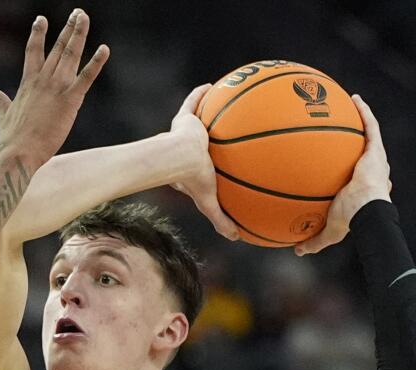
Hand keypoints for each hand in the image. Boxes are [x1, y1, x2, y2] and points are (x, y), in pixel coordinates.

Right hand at [0, 9, 109, 170]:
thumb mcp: (4, 116)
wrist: (19, 151)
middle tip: (77, 13)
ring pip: (70, 55)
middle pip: (57, 47)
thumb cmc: (12, 137)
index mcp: (28, 82)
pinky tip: (104, 48)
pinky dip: (96, 63)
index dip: (37, 34)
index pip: (33, 51)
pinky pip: (86, 78)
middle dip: (68, 29)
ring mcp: (56, 88)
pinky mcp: (70, 101)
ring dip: (79, 34)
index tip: (41, 19)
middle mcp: (43, 80)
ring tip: (84, 17)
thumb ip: (0, 102)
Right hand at [169, 84, 238, 239]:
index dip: (205, 165)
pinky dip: (201, 93)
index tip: (215, 164)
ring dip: (204, 112)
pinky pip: (193, 102)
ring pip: (196, 120)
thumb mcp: (209, 203)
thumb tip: (237, 238)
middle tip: (217, 134)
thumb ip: (221, 220)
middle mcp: (186, 149)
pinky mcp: (184, 118)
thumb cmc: (192, 181)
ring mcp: (184, 133)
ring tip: (218, 104)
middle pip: (198, 142)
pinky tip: (213, 85)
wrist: (178, 159)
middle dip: (206, 137)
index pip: (199, 166)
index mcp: (189, 168)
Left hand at [295, 95, 392, 255]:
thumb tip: (297, 250)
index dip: (354, 169)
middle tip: (341, 134)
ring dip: (361, 119)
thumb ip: (315, 240)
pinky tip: (355, 98)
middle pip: (364, 153)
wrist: (367, 211)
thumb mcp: (331, 231)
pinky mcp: (376, 149)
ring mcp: (376, 159)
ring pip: (369, 135)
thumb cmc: (352, 221)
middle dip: (355, 143)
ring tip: (348, 105)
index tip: (341, 164)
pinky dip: (364, 111)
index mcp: (364, 188)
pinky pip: (371, 125)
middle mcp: (372, 171)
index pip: (360, 177)